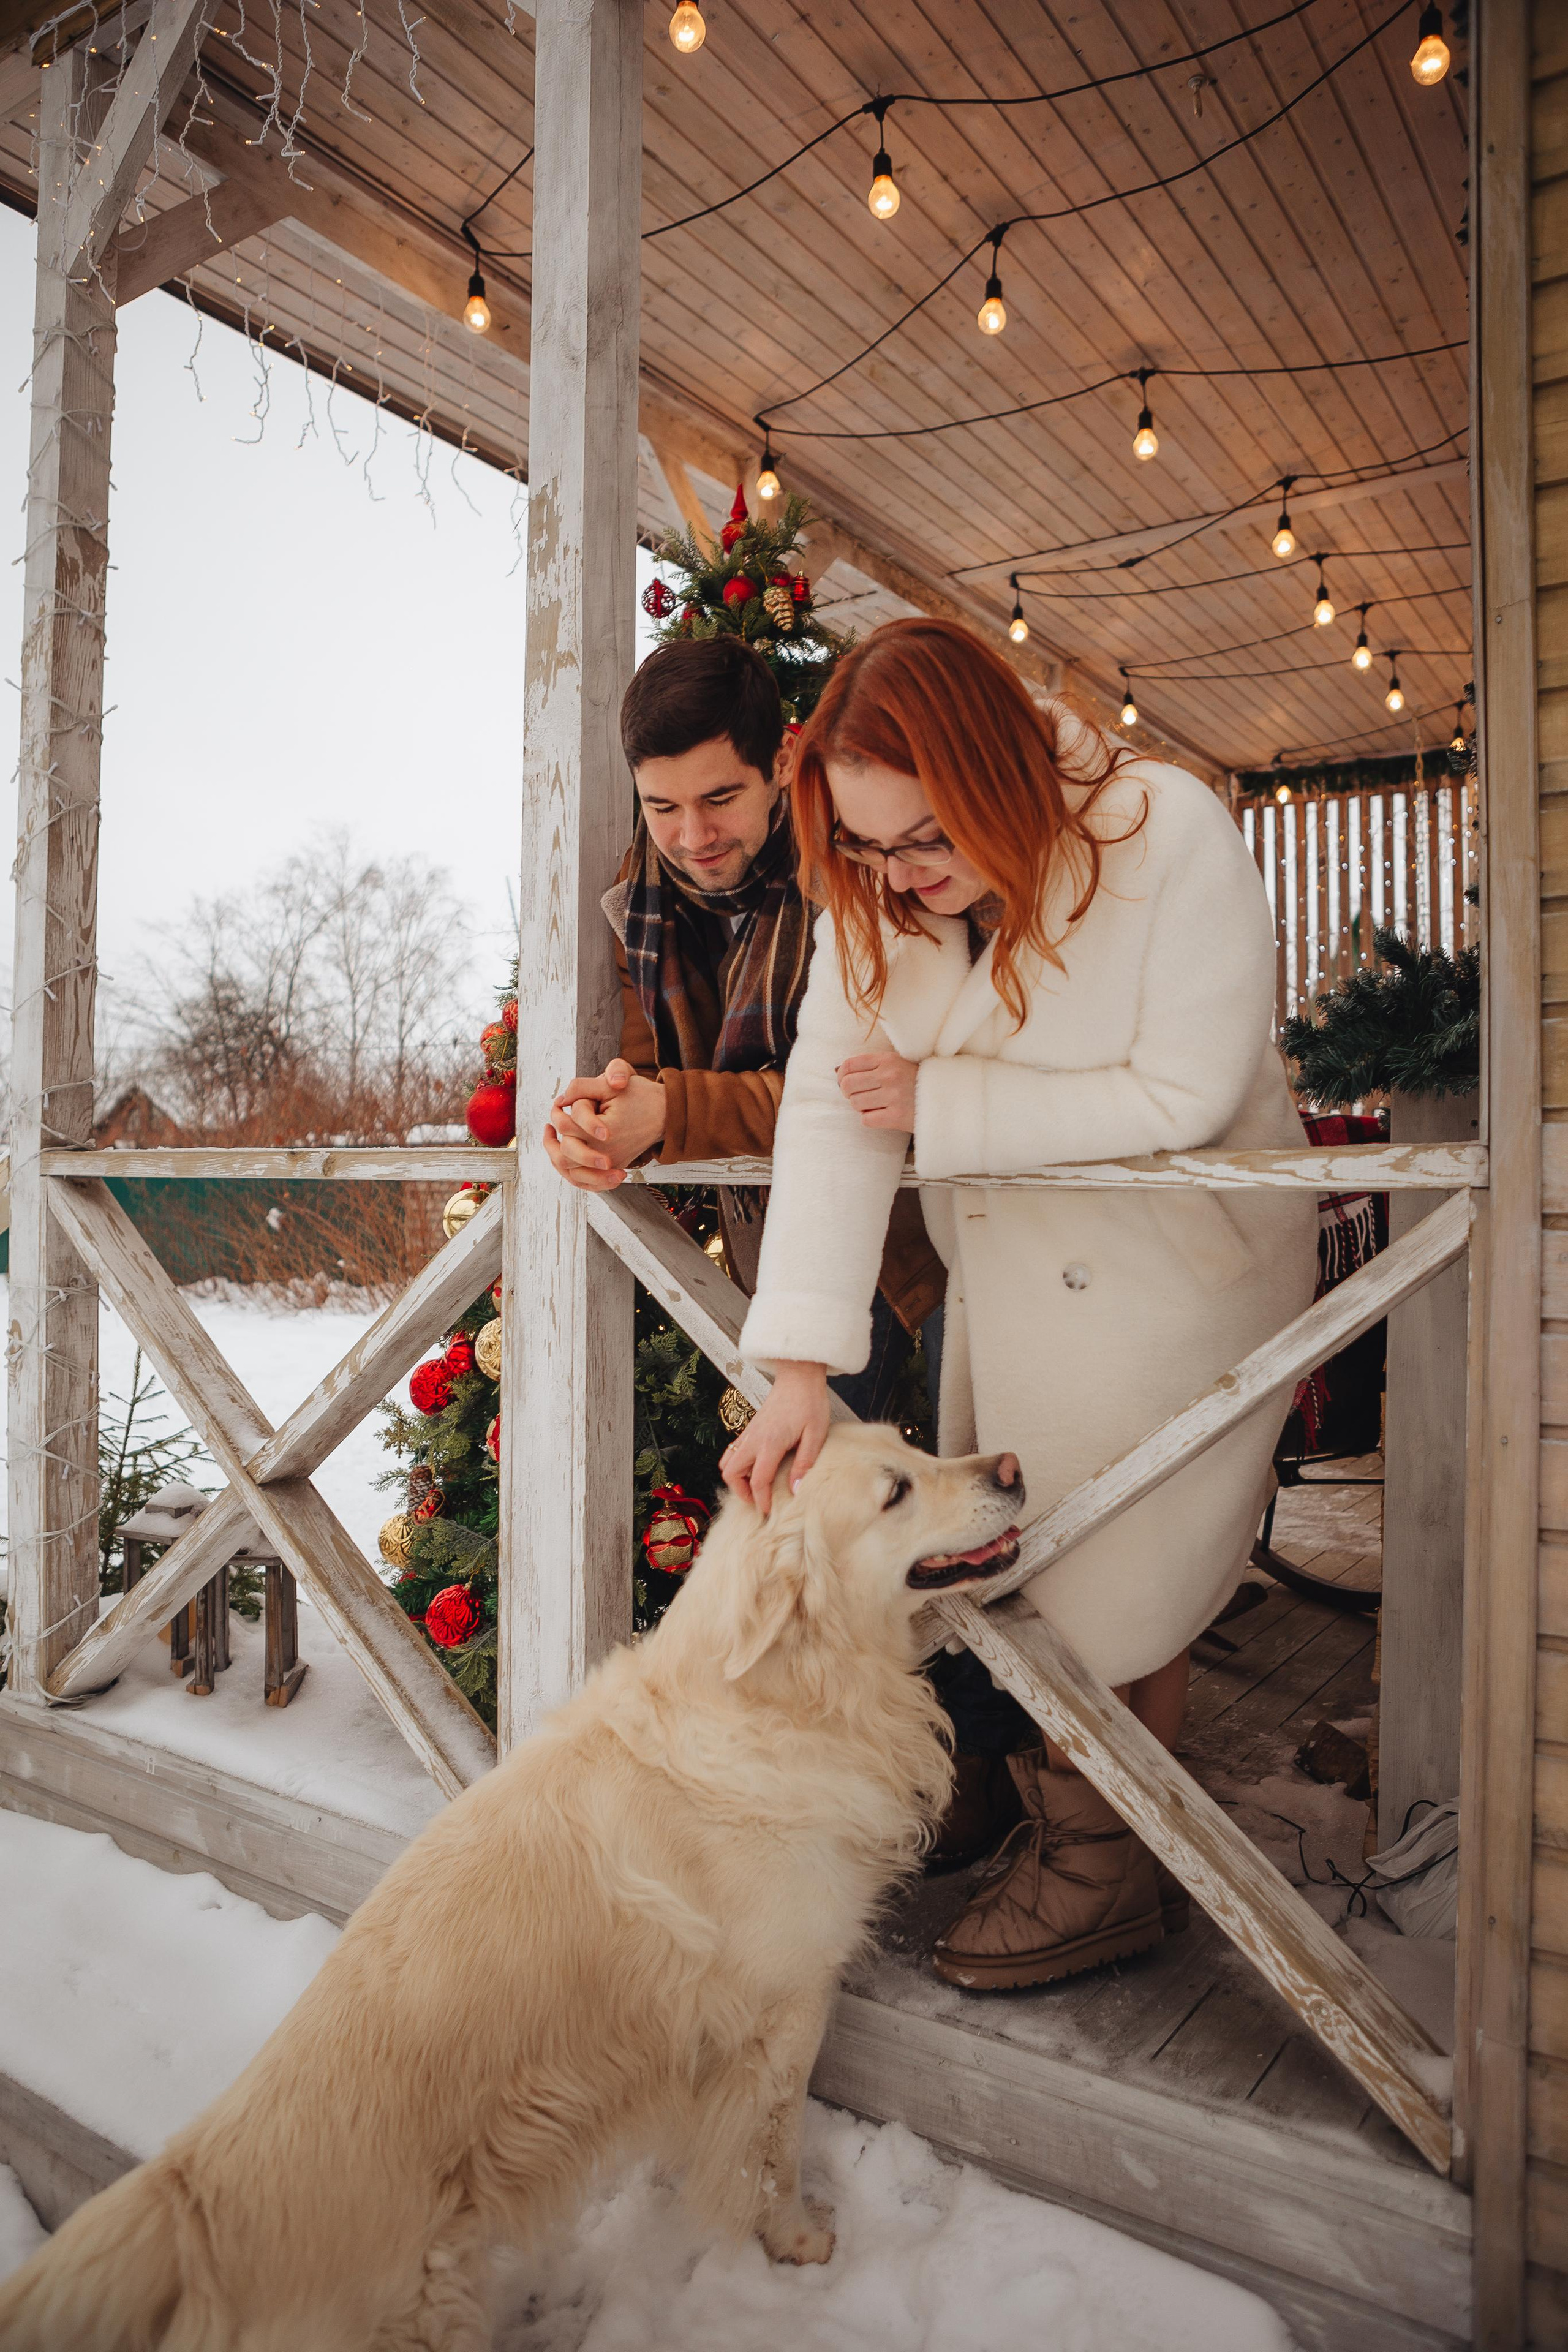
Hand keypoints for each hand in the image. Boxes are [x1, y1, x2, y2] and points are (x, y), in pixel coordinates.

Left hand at [543, 1059, 665, 1190]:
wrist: (666, 1115)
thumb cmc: (641, 1097)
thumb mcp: (611, 1085)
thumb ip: (583, 1087)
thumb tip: (561, 1098)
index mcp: (603, 1134)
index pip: (567, 1129)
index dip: (557, 1114)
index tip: (558, 1104)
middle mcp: (606, 1154)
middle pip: (564, 1157)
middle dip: (551, 1142)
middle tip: (548, 1127)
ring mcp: (610, 1165)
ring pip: (573, 1173)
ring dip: (557, 1158)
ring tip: (551, 1141)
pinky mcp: (614, 1168)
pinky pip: (587, 1180)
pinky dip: (573, 1171)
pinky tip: (566, 1156)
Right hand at [721, 1362, 829, 1515]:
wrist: (799, 1376)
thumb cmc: (810, 1403)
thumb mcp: (815, 1435)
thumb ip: (804, 1463)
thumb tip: (795, 1490)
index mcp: (770, 1443)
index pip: (758, 1481)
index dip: (761, 1501)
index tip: (768, 1512)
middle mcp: (753, 1439)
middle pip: (731, 1473)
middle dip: (741, 1491)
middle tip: (759, 1500)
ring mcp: (749, 1433)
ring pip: (727, 1462)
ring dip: (736, 1478)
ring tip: (755, 1486)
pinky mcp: (750, 1428)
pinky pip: (734, 1451)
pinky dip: (738, 1465)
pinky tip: (756, 1468)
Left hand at [836, 1051, 917, 1130]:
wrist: (946, 1098)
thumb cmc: (916, 1081)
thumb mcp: (896, 1063)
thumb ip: (870, 1065)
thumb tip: (838, 1071)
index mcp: (887, 1060)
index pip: (849, 1065)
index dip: (841, 1075)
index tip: (845, 1082)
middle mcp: (889, 1076)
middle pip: (847, 1085)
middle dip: (848, 1092)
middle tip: (858, 1095)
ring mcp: (893, 1097)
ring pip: (855, 1103)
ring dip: (861, 1106)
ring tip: (874, 1104)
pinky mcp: (896, 1117)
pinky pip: (866, 1119)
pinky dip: (870, 1118)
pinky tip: (881, 1114)